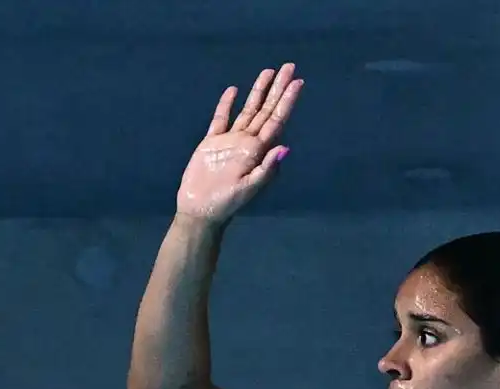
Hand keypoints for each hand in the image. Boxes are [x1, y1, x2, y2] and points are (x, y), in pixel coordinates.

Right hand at [175, 64, 302, 223]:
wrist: (201, 210)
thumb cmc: (227, 203)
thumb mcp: (249, 187)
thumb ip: (266, 169)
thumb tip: (284, 148)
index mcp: (258, 150)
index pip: (277, 120)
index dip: (287, 101)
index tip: (298, 83)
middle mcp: (248, 142)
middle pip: (266, 109)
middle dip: (278, 88)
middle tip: (289, 66)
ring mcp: (230, 140)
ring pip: (247, 109)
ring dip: (258, 91)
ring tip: (268, 72)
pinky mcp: (212, 142)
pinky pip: (221, 119)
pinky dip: (226, 104)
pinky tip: (233, 90)